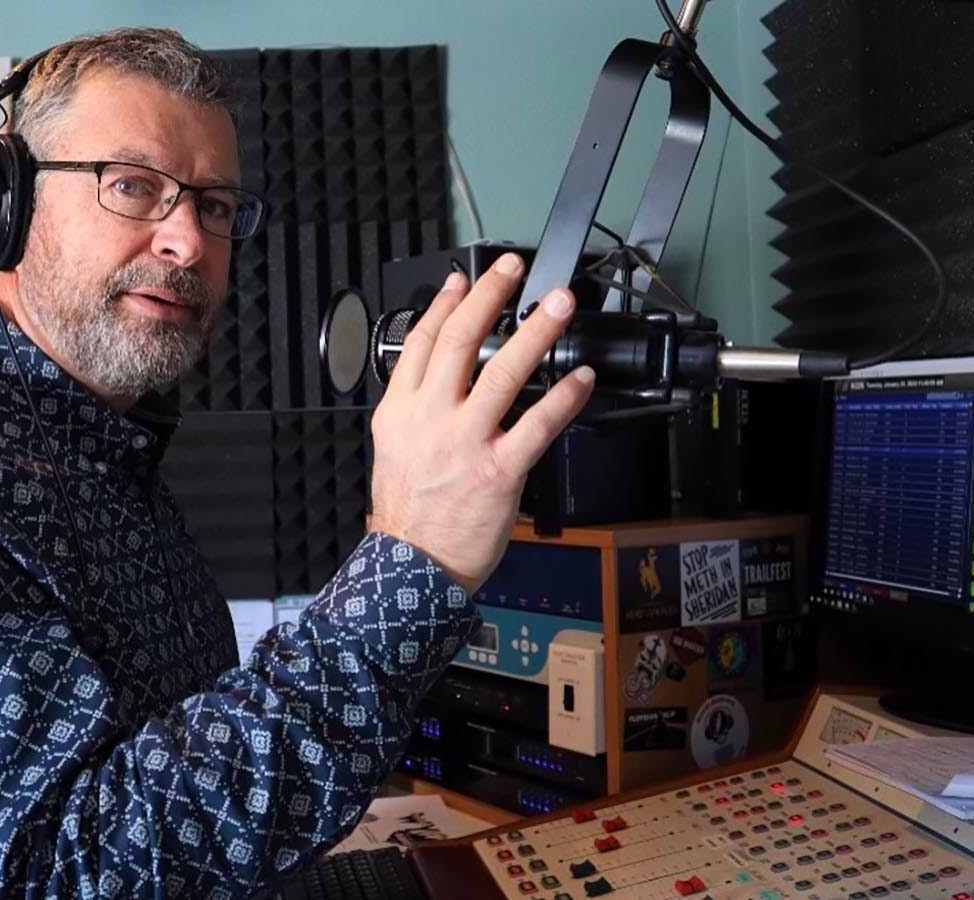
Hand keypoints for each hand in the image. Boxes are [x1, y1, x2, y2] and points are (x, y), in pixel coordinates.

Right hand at [368, 253, 594, 593]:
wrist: (410, 568)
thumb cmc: (407, 518)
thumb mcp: (393, 453)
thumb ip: (416, 413)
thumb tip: (441, 383)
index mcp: (399, 413)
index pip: (420, 342)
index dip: (444, 304)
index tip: (463, 281)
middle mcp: (430, 420)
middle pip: (459, 341)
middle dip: (490, 296)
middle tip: (515, 269)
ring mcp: (464, 443)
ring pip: (503, 372)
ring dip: (536, 332)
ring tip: (558, 305)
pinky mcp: (497, 471)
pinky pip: (537, 425)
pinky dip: (563, 397)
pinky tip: (580, 378)